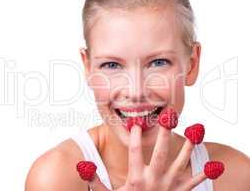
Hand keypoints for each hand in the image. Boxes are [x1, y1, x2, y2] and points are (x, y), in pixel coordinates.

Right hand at [84, 124, 219, 190]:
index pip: (134, 152)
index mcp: (136, 179)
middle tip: (168, 116)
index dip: (134, 136)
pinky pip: (193, 182)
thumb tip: (83, 166)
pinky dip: (203, 173)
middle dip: (164, 133)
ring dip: (188, 146)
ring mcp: (169, 186)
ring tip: (194, 129)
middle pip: (161, 152)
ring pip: (181, 162)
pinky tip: (214, 164)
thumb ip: (96, 182)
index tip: (135, 123)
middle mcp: (154, 180)